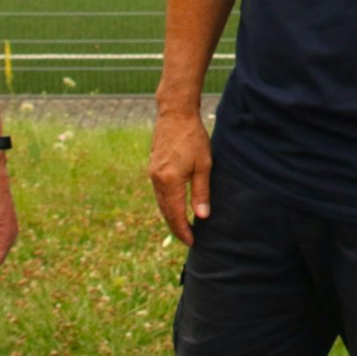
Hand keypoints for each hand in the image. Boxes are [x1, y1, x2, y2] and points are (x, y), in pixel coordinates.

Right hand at [147, 106, 211, 245]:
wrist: (175, 113)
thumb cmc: (193, 137)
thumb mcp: (204, 165)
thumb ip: (201, 192)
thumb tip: (202, 216)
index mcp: (169, 181)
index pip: (175, 214)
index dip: (183, 230)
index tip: (192, 242)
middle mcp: (157, 179)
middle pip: (165, 211)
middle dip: (176, 226)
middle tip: (188, 239)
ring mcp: (152, 173)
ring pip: (160, 202)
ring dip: (170, 216)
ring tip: (182, 226)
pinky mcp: (153, 167)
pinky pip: (159, 192)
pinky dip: (166, 203)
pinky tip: (174, 205)